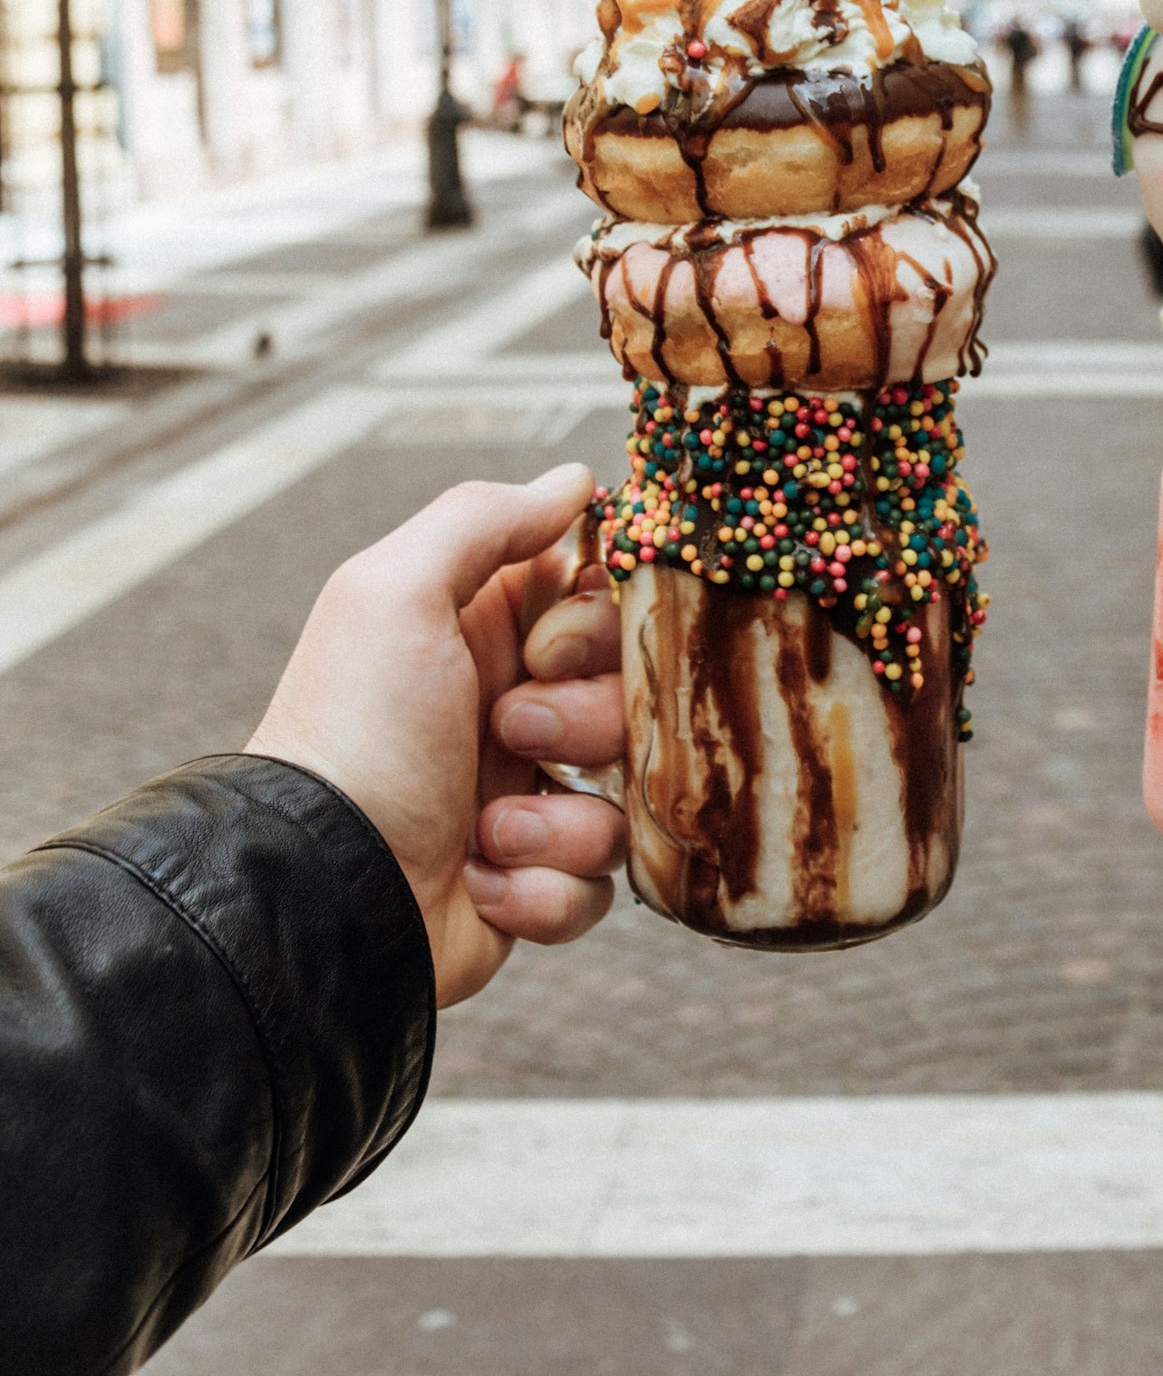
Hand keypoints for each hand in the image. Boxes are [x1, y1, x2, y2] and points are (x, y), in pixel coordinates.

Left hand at [248, 465, 627, 1007]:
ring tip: (485, 833)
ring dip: (561, 819)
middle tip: (512, 733)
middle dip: (585, 722)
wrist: (321, 894)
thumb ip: (484, 519)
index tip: (548, 648)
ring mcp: (527, 801)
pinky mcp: (534, 884)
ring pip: (625, 796)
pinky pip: (598, 885)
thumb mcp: (395, 593)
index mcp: (484, 636)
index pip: (601, 603)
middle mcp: (514, 712)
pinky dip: (544, 890)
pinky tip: (480, 882)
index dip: (597, 626)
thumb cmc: (354, 735)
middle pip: (629, 699)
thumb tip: (576, 480)